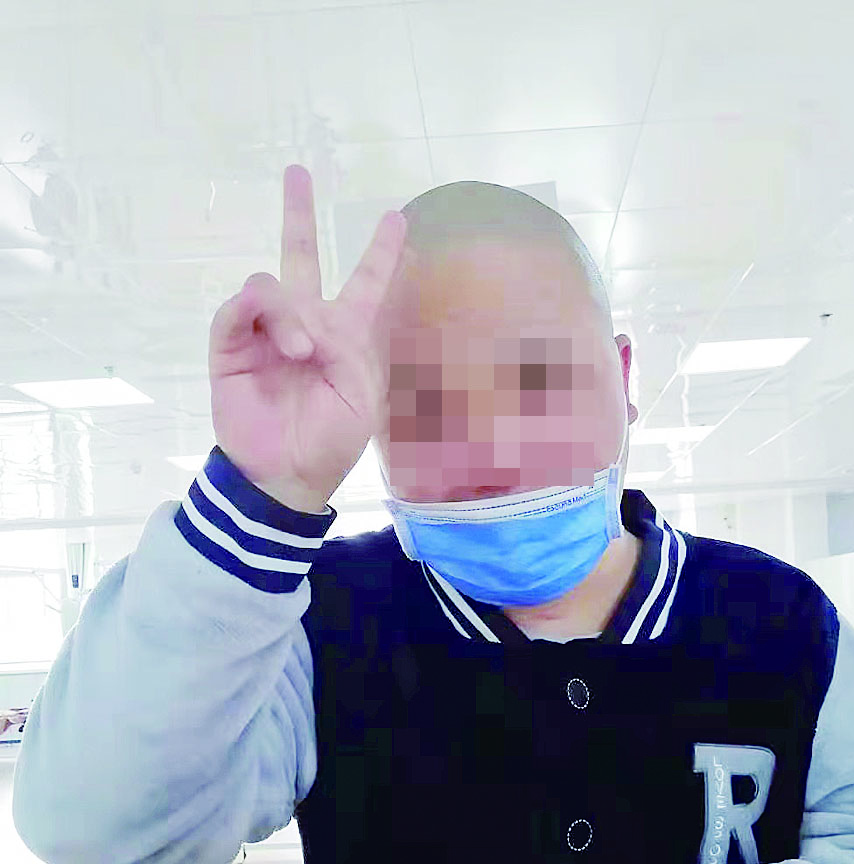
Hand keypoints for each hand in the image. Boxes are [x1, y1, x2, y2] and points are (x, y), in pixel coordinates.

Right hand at [208, 165, 407, 511]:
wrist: (285, 475)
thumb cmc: (330, 441)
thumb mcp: (361, 397)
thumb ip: (347, 347)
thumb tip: (303, 322)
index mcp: (345, 337)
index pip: (365, 284)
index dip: (382, 253)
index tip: (396, 218)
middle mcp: (304, 324)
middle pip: (301, 256)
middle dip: (298, 214)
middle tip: (296, 173)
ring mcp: (264, 333)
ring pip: (272, 286)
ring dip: (289, 314)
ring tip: (299, 353)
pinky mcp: (231, 347)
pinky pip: (237, 311)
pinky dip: (256, 314)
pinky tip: (277, 342)